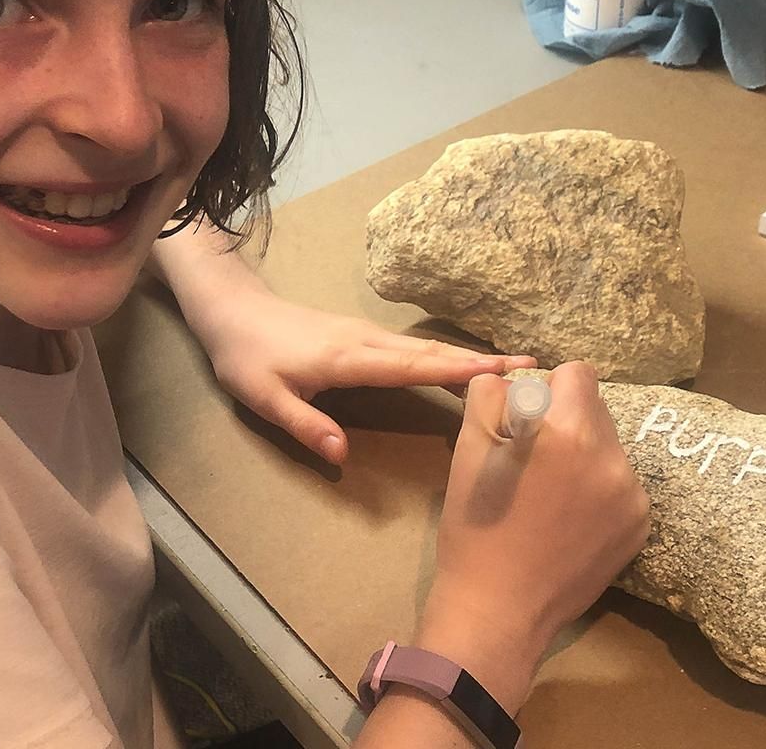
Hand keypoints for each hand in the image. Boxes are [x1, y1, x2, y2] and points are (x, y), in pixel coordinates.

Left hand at [193, 288, 535, 465]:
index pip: (412, 366)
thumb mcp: (265, 399)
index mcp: (348, 358)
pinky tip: (464, 366)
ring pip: (426, 348)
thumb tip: (343, 455)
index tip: (502, 374)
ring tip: (516, 368)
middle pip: (432, 353)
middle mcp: (366, 341)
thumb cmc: (245, 357)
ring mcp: (366, 334)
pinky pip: (414, 347)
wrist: (231, 311)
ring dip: (469, 358)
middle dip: (482, 362)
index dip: (457, 372)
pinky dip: (446, 356)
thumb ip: (306, 426)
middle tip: (534, 367)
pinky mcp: (362, 336)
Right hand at [415, 363, 650, 711]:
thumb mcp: (468, 451)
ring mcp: (631, 496)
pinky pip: (621, 485)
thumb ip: (490, 396)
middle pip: (596, 409)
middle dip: (566, 422)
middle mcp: (611, 458)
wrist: (499, 611)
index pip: (578, 374)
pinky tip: (569, 519)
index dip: (548, 387)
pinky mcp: (639, 526)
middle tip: (534, 459)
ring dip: (584, 456)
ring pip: (609, 448)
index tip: (527, 416)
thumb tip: (510, 376)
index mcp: (568, 433)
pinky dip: (598, 491)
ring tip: (550, 494)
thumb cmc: (474, 529)